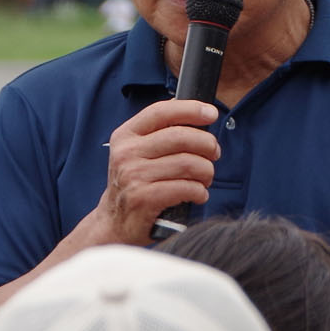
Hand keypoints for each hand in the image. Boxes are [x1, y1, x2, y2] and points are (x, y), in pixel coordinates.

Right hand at [77, 99, 220, 246]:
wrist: (115, 221)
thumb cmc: (135, 183)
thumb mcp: (137, 152)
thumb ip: (159, 133)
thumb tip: (194, 114)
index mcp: (125, 135)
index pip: (161, 112)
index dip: (190, 109)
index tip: (211, 113)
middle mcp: (126, 153)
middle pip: (180, 137)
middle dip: (207, 144)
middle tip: (214, 153)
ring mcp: (133, 176)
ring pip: (188, 164)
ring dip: (207, 171)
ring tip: (206, 178)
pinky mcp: (144, 199)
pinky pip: (186, 188)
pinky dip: (200, 191)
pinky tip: (199, 194)